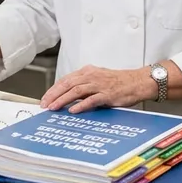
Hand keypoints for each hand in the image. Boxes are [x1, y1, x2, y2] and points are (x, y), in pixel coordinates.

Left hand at [41, 65, 156, 113]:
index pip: (65, 80)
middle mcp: (91, 76)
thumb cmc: (118, 82)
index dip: (53, 89)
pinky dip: (81, 105)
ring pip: (76, 91)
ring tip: (54, 108)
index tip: (45, 99)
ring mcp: (99, 85)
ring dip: (63, 100)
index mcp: (87, 72)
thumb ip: (84, 85)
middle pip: (67, 84)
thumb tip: (67, 97)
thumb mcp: (98, 79)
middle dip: (54, 95)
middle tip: (44, 105)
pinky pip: (92, 100)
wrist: (137, 82)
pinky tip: (73, 111)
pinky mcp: (108, 94)